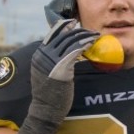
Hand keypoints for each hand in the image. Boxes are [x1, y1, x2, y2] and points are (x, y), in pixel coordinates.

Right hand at [16, 19, 98, 133]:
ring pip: (70, 42)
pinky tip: (91, 44)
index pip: (52, 35)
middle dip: (78, 31)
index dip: (64, 27)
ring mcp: (50, 61)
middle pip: (62, 36)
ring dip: (84, 37)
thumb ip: (54, 61)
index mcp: (39, 55)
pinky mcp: (61, 67)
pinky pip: (74, 51)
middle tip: (90, 31)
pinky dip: (84, 45)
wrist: (45, 109)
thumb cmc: (50, 94)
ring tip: (94, 36)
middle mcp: (43, 55)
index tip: (74, 23)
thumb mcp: (48, 73)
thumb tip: (67, 54)